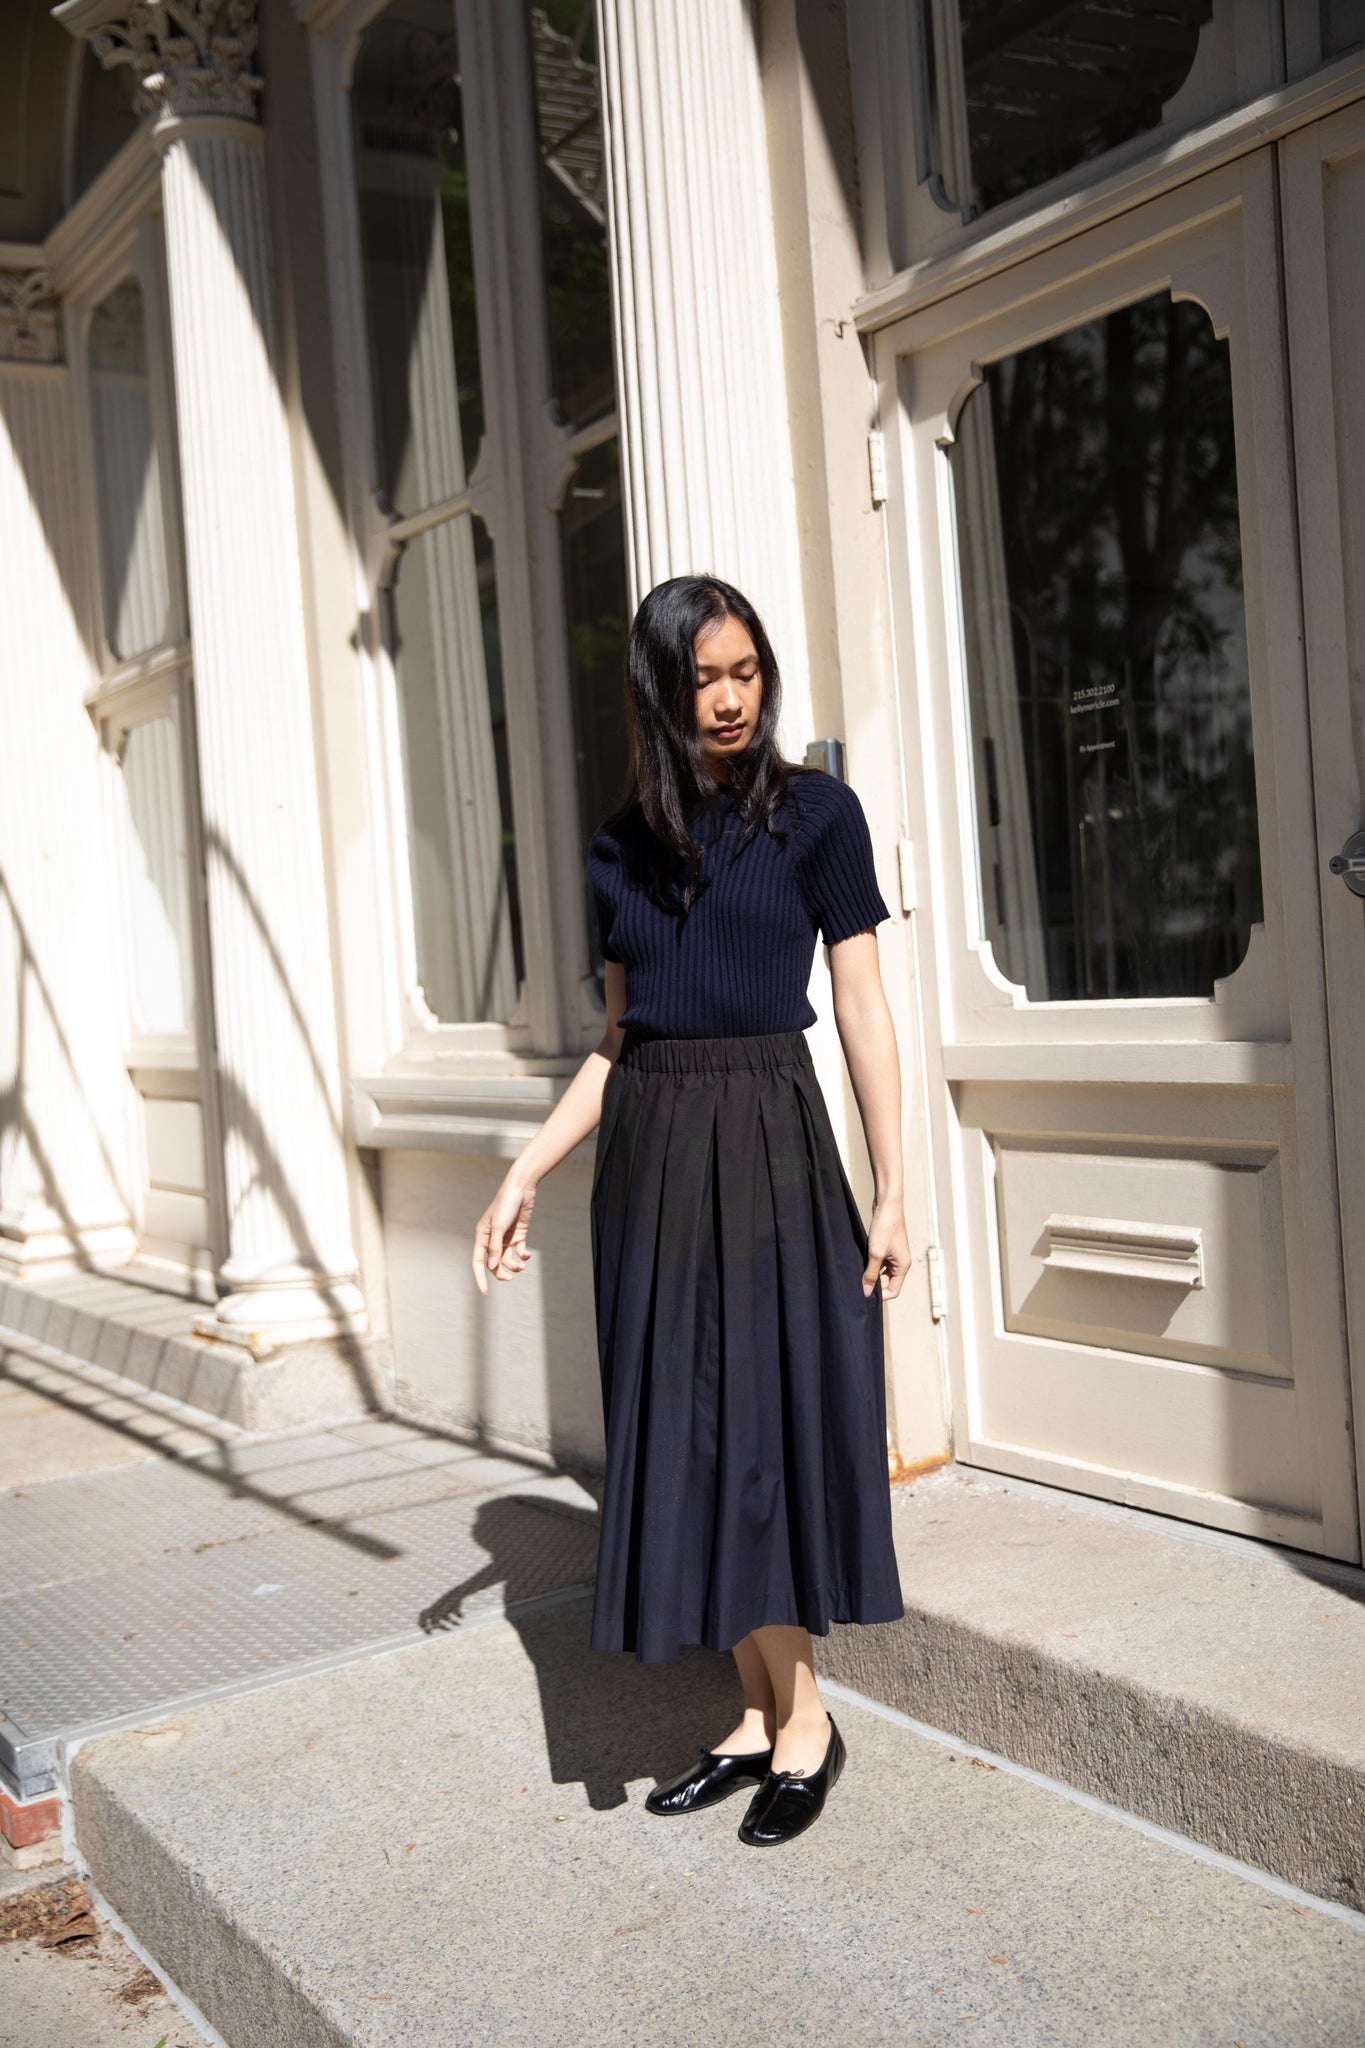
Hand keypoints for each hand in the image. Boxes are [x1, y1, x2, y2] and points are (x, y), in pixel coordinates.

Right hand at [472, 1173, 536, 1294]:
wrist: (521, 1188)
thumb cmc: (506, 1205)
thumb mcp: (499, 1227)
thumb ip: (495, 1247)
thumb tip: (492, 1267)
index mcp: (482, 1236)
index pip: (478, 1262)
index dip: (480, 1277)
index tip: (484, 1292)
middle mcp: (492, 1239)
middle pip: (494, 1263)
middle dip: (501, 1273)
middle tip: (511, 1278)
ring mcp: (505, 1237)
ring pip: (507, 1259)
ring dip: (515, 1265)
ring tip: (522, 1264)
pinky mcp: (518, 1235)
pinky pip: (518, 1251)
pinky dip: (523, 1255)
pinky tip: (527, 1254)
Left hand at [862, 1195, 911, 1301]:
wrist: (887, 1204)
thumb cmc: (885, 1226)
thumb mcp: (875, 1253)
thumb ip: (870, 1274)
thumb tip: (866, 1292)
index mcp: (903, 1266)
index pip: (893, 1291)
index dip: (880, 1294)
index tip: (864, 1293)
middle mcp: (900, 1262)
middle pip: (887, 1283)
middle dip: (874, 1283)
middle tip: (859, 1281)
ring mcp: (894, 1255)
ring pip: (882, 1273)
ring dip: (871, 1273)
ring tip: (859, 1270)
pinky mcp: (887, 1248)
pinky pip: (879, 1263)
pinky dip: (871, 1264)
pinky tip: (861, 1260)